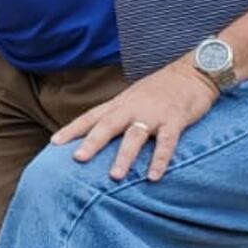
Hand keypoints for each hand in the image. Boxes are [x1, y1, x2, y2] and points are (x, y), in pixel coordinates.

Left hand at [51, 57, 219, 181]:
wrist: (194, 71)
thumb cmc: (160, 89)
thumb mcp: (132, 98)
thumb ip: (116, 115)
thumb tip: (95, 134)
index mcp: (120, 103)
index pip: (91, 116)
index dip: (73, 129)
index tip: (54, 144)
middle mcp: (133, 108)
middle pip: (108, 125)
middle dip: (92, 142)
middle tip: (77, 160)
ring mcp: (154, 114)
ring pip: (135, 136)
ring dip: (124, 156)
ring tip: (115, 176)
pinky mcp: (175, 120)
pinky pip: (167, 142)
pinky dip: (160, 159)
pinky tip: (154, 177)